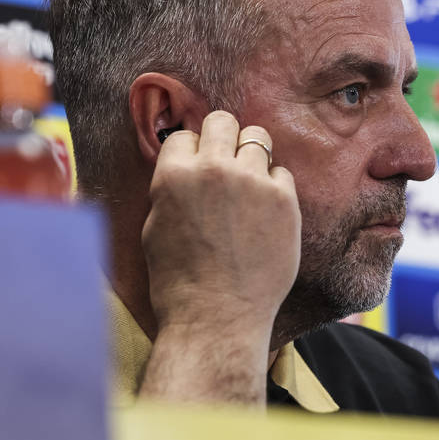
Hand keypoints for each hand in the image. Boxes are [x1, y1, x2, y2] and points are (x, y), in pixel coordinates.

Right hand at [138, 111, 300, 404]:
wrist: (216, 318)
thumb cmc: (177, 281)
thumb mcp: (155, 226)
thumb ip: (169, 188)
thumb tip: (183, 164)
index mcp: (173, 175)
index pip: (184, 134)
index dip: (189, 152)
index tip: (195, 170)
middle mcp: (213, 169)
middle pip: (223, 121)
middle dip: (221, 137)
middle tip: (224, 162)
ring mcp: (252, 182)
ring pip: (258, 137)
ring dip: (250, 156)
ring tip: (247, 184)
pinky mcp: (283, 200)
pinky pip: (281, 172)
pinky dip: (273, 186)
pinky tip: (263, 213)